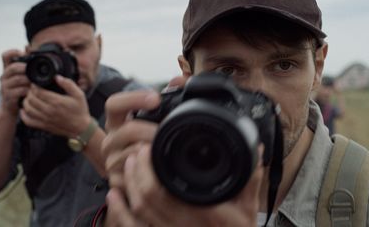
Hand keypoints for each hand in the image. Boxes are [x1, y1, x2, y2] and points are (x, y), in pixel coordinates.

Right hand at [0, 49, 30, 116]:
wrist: (11, 109)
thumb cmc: (19, 91)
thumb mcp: (22, 78)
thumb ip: (26, 66)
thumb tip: (30, 49)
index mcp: (7, 69)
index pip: (5, 56)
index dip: (13, 52)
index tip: (23, 53)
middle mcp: (4, 77)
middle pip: (13, 67)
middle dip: (25, 68)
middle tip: (35, 72)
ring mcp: (4, 87)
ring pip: (18, 79)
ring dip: (29, 80)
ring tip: (37, 82)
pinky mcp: (8, 97)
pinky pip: (19, 91)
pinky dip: (28, 90)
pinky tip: (33, 91)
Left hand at [20, 75, 89, 137]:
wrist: (81, 128)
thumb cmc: (80, 111)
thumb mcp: (79, 94)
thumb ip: (68, 84)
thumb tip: (57, 77)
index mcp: (57, 102)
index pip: (38, 92)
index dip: (34, 86)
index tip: (35, 83)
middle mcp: (49, 111)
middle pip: (31, 99)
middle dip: (29, 92)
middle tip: (32, 89)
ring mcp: (45, 119)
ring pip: (28, 109)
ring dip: (26, 101)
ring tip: (30, 97)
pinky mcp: (43, 126)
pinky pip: (28, 121)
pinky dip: (23, 115)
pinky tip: (25, 110)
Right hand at [102, 90, 160, 190]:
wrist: (134, 176)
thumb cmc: (145, 143)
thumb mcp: (151, 120)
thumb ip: (165, 99)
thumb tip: (179, 80)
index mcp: (116, 121)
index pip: (114, 104)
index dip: (134, 99)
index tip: (155, 99)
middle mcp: (110, 140)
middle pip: (127, 130)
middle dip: (151, 131)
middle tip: (166, 133)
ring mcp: (112, 161)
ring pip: (132, 154)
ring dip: (151, 153)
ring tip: (165, 152)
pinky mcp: (116, 181)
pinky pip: (133, 176)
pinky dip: (148, 172)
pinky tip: (158, 170)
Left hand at [107, 145, 265, 226]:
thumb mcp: (248, 207)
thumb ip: (249, 178)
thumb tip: (254, 149)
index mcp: (200, 213)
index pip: (162, 190)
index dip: (148, 168)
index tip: (147, 150)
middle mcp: (181, 226)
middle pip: (144, 199)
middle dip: (135, 173)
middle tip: (136, 153)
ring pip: (137, 212)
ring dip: (127, 187)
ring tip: (127, 166)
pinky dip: (120, 213)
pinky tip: (114, 198)